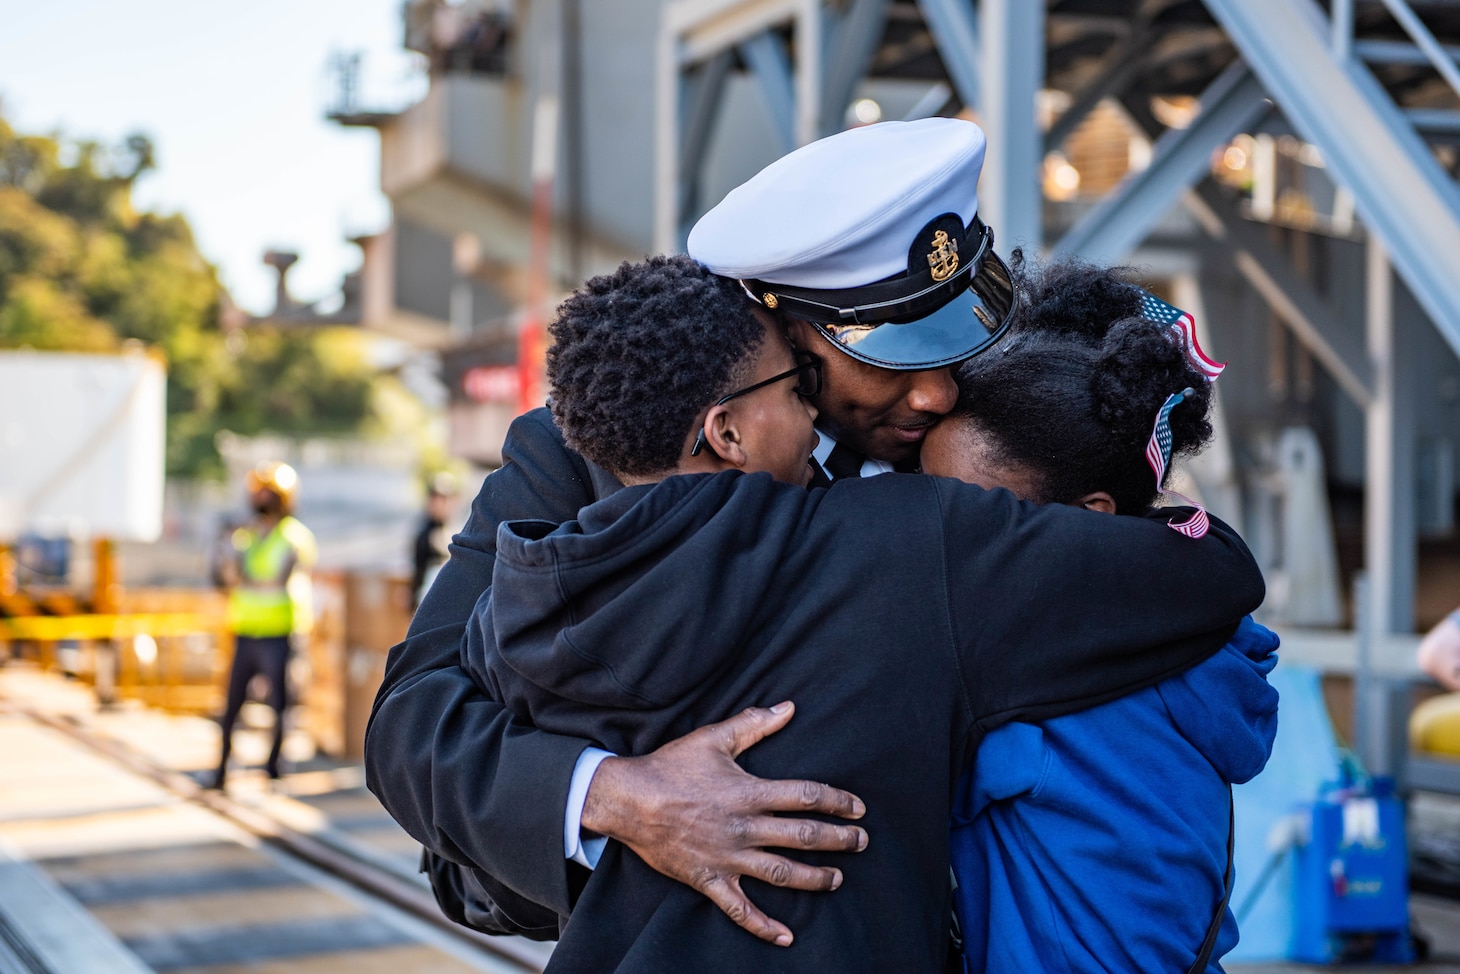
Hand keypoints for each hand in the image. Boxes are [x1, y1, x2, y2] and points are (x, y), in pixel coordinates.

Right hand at [579, 701, 866, 946]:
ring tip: (838, 878)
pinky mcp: (709, 879)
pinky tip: (787, 937)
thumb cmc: (670, 766)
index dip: (837, 802)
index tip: (858, 808)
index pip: (805, 797)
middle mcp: (744, 827)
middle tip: (862, 842)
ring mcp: (728, 857)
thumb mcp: (713, 738)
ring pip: (782, 874)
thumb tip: (790, 706)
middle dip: (839, 840)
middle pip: (803, 837)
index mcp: (748, 792)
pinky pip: (740, 909)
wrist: (628, 800)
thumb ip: (754, 724)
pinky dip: (763, 926)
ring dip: (815, 879)